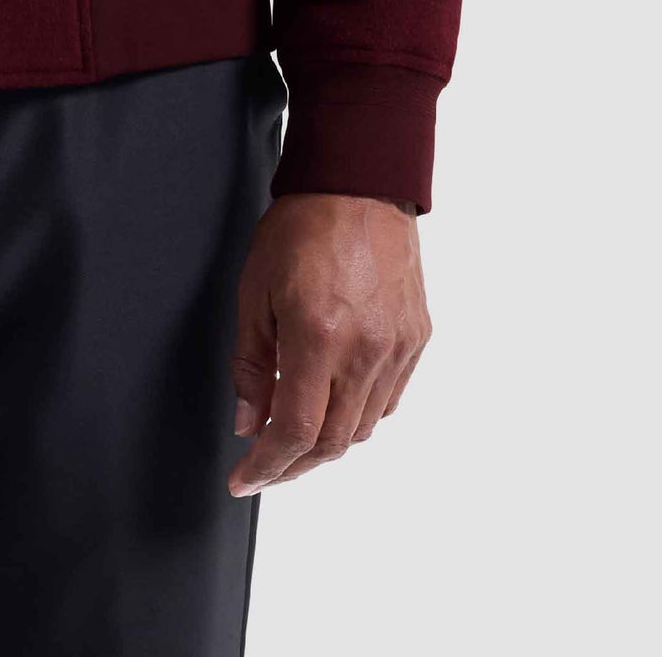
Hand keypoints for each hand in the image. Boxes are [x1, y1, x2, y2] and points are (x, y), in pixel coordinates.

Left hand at [227, 192, 430, 494]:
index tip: (244, 479)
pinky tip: (334, 399)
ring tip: (295, 431)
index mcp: (319, 336)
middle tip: (265, 466)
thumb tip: (249, 422)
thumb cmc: (301, 226)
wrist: (358, 182)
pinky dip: (359, 413)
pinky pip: (388, 399)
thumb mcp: (255, 290)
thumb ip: (252, 364)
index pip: (296, 431)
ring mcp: (398, 346)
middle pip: (334, 442)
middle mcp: (366, 350)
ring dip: (327, 442)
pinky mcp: (417, 337)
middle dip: (294, 465)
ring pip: (364, 426)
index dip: (267, 466)